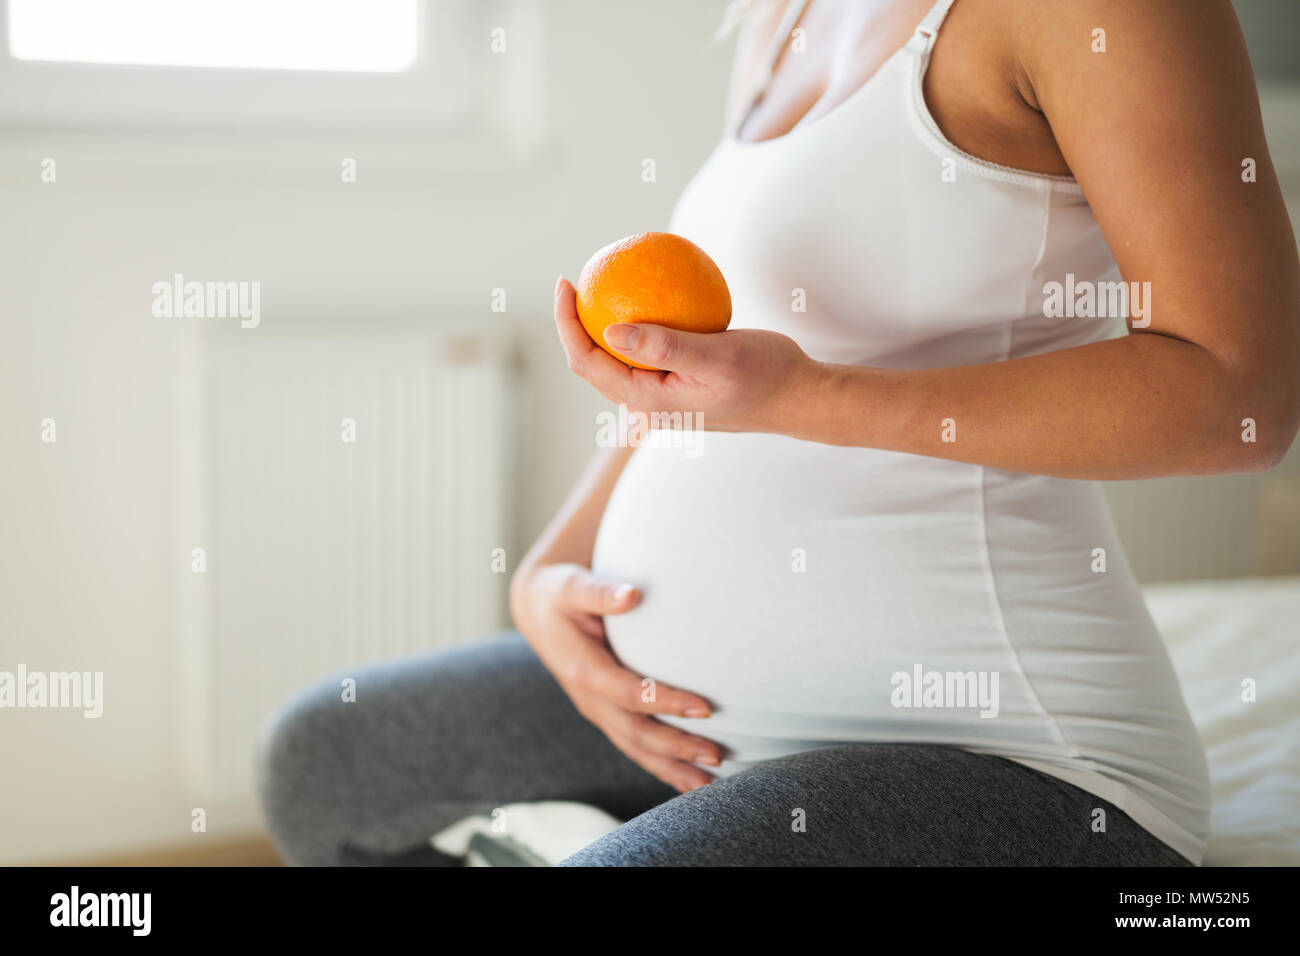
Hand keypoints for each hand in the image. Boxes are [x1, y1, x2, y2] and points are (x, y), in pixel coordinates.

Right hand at [509, 561, 722, 791]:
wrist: (537, 611)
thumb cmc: (560, 594)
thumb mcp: (573, 586)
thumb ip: (600, 592)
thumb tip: (632, 595)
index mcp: (583, 670)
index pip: (630, 694)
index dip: (666, 703)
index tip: (705, 709)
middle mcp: (589, 698)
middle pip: (635, 733)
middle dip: (676, 748)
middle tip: (717, 756)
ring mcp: (597, 710)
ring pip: (634, 748)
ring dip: (671, 768)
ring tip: (708, 783)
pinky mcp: (605, 713)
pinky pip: (634, 744)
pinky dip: (661, 764)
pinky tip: (688, 778)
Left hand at [554, 277, 820, 432]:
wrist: (797, 397)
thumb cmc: (765, 375)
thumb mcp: (718, 356)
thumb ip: (665, 346)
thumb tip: (609, 330)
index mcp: (648, 402)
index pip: (588, 363)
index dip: (566, 325)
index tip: (566, 283)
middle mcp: (648, 404)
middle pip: (593, 363)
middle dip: (574, 324)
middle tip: (574, 279)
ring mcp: (662, 396)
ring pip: (617, 359)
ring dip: (600, 324)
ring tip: (599, 283)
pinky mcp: (677, 383)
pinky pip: (646, 351)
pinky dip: (638, 323)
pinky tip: (646, 292)